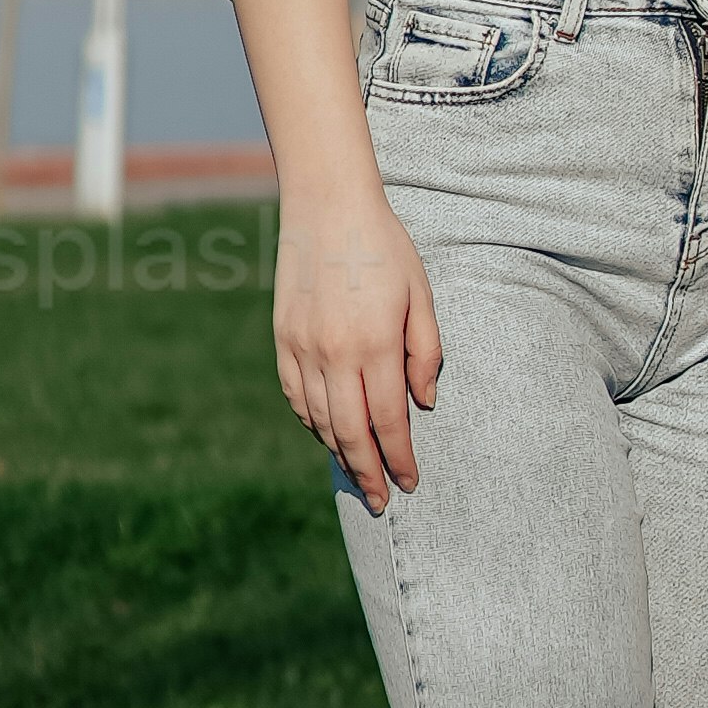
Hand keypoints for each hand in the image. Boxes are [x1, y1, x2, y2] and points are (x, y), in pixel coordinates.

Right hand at [273, 185, 443, 512]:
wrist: (327, 206)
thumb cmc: (384, 247)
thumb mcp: (420, 294)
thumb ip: (424, 352)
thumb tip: (423, 405)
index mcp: (374, 343)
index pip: (389, 421)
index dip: (399, 458)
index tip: (409, 484)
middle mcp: (334, 353)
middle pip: (350, 433)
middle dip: (367, 472)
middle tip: (380, 501)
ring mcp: (302, 348)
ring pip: (318, 420)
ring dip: (339, 453)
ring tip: (357, 474)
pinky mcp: (283, 339)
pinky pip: (296, 396)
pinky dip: (311, 423)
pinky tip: (327, 435)